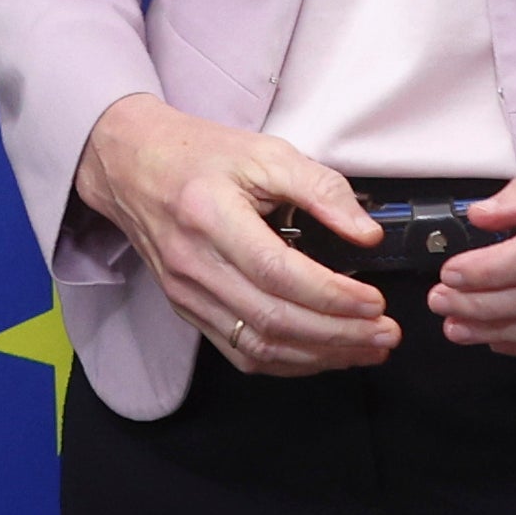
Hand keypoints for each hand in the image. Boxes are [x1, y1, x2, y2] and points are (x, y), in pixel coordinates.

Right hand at [74, 93, 396, 375]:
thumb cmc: (197, 154)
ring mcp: (186, 292)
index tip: (375, 301)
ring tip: (366, 349)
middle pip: (272, 319)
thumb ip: (320, 188)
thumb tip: (367, 233)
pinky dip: (289, 362)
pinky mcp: (186, 308)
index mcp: (209, 215)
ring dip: (320, 356)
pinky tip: (324, 354)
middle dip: (340, 335)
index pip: (277, 272)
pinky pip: (241, 352)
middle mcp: (193, 262)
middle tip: (386, 333)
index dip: (332, 296)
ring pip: (259, 346)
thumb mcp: (264, 152)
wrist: (129, 164)